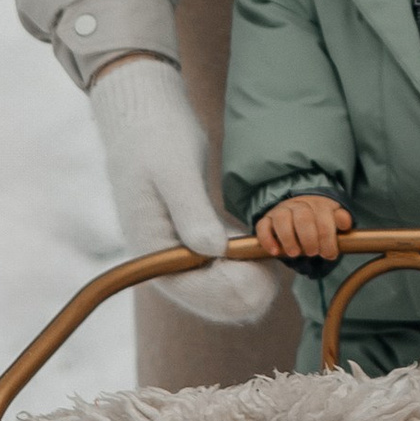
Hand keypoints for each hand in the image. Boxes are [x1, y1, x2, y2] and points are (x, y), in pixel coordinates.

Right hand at [88, 62, 280, 324]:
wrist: (145, 120)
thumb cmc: (156, 138)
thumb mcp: (175, 170)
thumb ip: (192, 212)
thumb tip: (213, 253)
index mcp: (152, 250)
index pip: (197, 293)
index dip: (236, 286)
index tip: (264, 261)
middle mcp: (163, 262)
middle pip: (213, 301)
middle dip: (249, 285)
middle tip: (274, 252)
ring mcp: (177, 255)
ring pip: (222, 290)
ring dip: (251, 276)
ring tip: (270, 245)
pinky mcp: (192, 243)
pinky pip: (222, 270)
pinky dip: (245, 263)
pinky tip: (258, 242)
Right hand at [254, 191, 351, 261]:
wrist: (299, 208)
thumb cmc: (319, 219)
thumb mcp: (334, 218)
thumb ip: (341, 220)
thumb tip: (345, 222)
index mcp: (319, 205)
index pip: (324, 219)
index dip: (327, 239)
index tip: (329, 254)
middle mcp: (299, 205)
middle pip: (303, 218)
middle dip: (309, 238)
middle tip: (312, 253)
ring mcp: (282, 210)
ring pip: (282, 218)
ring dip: (288, 238)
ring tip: (294, 253)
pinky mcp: (267, 219)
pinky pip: (263, 226)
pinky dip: (267, 239)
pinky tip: (275, 252)